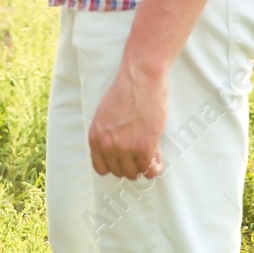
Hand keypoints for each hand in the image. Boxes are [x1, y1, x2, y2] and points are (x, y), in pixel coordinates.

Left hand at [88, 63, 167, 179]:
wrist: (140, 78)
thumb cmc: (126, 92)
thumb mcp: (105, 115)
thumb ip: (107, 134)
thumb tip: (117, 153)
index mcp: (95, 137)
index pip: (101, 168)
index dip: (115, 165)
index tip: (125, 160)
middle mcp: (107, 145)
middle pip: (120, 172)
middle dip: (131, 164)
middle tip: (141, 153)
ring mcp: (125, 148)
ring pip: (135, 173)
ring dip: (144, 166)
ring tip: (150, 152)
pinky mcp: (144, 148)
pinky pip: (150, 170)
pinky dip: (155, 167)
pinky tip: (158, 157)